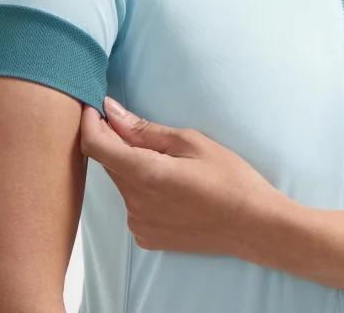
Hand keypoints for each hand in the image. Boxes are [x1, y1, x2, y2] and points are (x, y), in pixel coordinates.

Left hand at [79, 97, 289, 256]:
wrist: (254, 225)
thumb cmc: (230, 178)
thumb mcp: (192, 142)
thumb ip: (145, 130)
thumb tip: (112, 111)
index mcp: (145, 175)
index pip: (96, 146)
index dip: (89, 122)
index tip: (95, 106)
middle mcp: (135, 203)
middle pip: (108, 163)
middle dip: (115, 141)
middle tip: (140, 127)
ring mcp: (139, 224)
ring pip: (122, 183)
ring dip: (131, 165)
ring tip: (168, 160)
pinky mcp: (147, 237)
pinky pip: (133, 204)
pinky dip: (142, 189)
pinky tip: (171, 186)